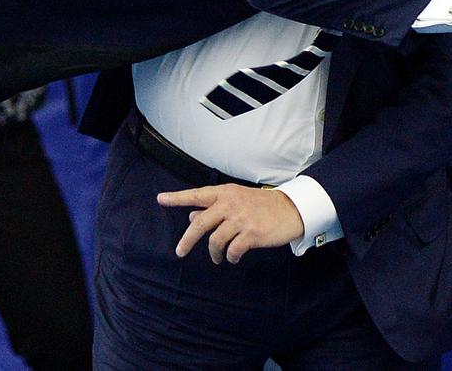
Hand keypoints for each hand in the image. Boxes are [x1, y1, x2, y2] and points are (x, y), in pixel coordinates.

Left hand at [157, 184, 303, 263]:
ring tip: (218, 258)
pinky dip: (231, 256)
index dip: (177, 198)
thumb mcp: (237, 200)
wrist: (291, 210)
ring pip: (215, 240)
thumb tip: (191, 216)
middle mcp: (230, 204)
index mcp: (225, 193)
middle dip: (187, 240)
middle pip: (200, 223)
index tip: (160, 199)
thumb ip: (214, 207)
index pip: (197, 195)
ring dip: (214, 253)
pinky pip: (233, 250)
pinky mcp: (251, 233)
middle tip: (180, 251)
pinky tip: (233, 257)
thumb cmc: (261, 205)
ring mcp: (241, 219)